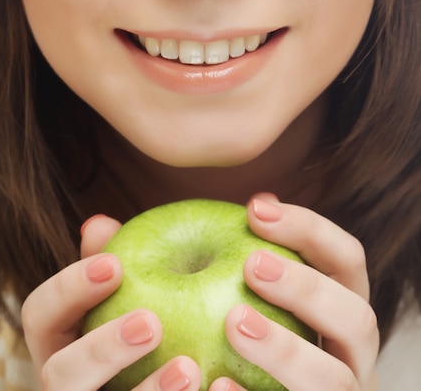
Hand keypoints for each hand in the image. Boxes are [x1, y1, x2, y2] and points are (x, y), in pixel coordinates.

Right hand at [22, 214, 201, 390]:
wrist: (177, 375)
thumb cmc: (139, 325)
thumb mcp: (126, 292)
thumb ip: (114, 259)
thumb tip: (98, 223)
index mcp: (58, 342)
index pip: (39, 312)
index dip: (69, 287)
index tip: (115, 264)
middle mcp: (67, 383)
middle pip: (59, 376)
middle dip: (102, 349)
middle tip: (151, 323)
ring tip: (189, 368)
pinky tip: (214, 388)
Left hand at [218, 194, 379, 390]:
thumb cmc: (262, 343)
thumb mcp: (274, 298)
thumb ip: (268, 257)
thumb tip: (260, 202)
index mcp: (344, 311)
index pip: (347, 260)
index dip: (308, 228)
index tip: (253, 209)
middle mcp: (354, 356)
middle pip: (358, 319)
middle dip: (307, 288)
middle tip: (251, 264)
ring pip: (334, 381)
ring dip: (286, 349)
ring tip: (235, 322)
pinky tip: (217, 385)